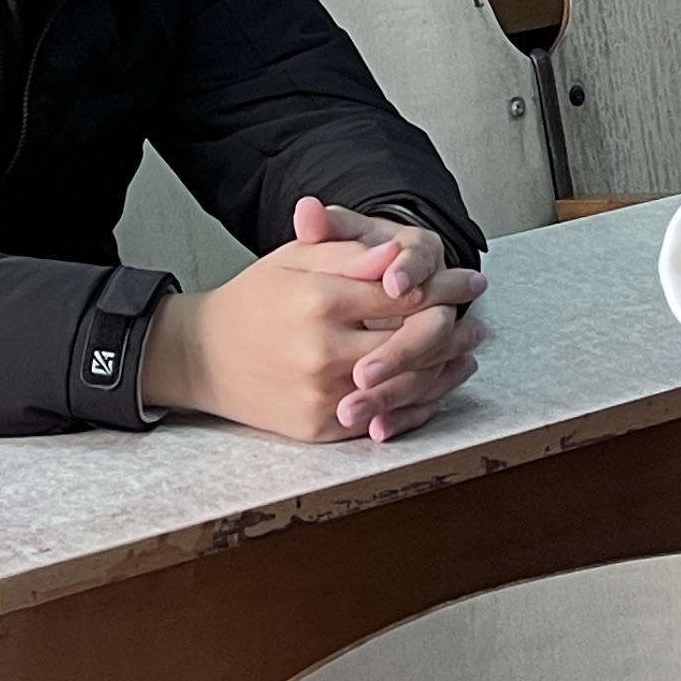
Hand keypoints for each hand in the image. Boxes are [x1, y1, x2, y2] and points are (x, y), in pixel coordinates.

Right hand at [144, 195, 485, 443]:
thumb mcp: (295, 259)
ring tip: (468, 350)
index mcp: (319, 300)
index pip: (403, 293)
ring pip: (406, 385)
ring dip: (445, 367)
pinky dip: (416, 401)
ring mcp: (323, 394)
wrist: (204, 358)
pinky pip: (383, 416)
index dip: (444, 285)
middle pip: (413, 342)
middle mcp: (323, 351)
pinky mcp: (321, 427)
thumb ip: (349, 253)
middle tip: (477, 318)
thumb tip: (399, 255)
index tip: (468, 278)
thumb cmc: (254, 300)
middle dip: (453, 328)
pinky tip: (435, 383)